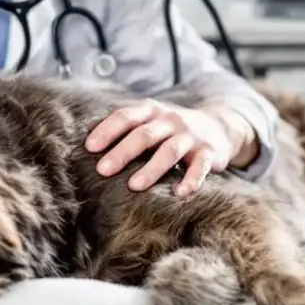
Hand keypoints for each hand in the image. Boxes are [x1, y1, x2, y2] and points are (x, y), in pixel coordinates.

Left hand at [85, 100, 255, 195]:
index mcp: (151, 110)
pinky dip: (191, 180)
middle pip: (144, 134)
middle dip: (123, 152)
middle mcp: (171, 120)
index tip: (89, 147)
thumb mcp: (150, 121)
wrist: (220, 126)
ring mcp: (191, 136)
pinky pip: (200, 167)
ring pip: (170, 151)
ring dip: (151, 168)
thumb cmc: (171, 129)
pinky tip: (180, 194)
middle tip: (102, 170)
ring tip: (134, 186)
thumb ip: (126, 129)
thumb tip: (85, 147)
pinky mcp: (209, 152)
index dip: (107, 130)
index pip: (126, 116)